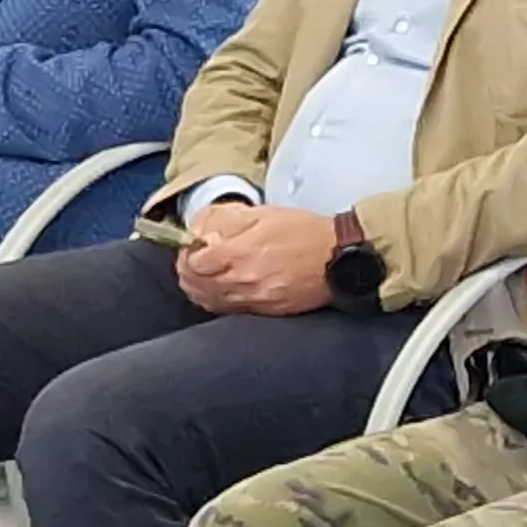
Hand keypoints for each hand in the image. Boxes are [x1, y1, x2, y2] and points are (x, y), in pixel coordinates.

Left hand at [178, 204, 334, 315]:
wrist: (339, 259)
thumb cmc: (306, 233)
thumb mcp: (265, 214)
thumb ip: (229, 222)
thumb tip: (202, 232)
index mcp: (240, 253)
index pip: (193, 262)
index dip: (186, 253)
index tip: (191, 246)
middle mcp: (243, 281)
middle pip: (195, 285)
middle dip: (187, 271)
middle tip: (191, 260)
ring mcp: (254, 300)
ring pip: (208, 301)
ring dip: (199, 288)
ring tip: (202, 276)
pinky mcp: (265, 312)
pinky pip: (229, 310)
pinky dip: (217, 300)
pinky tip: (220, 290)